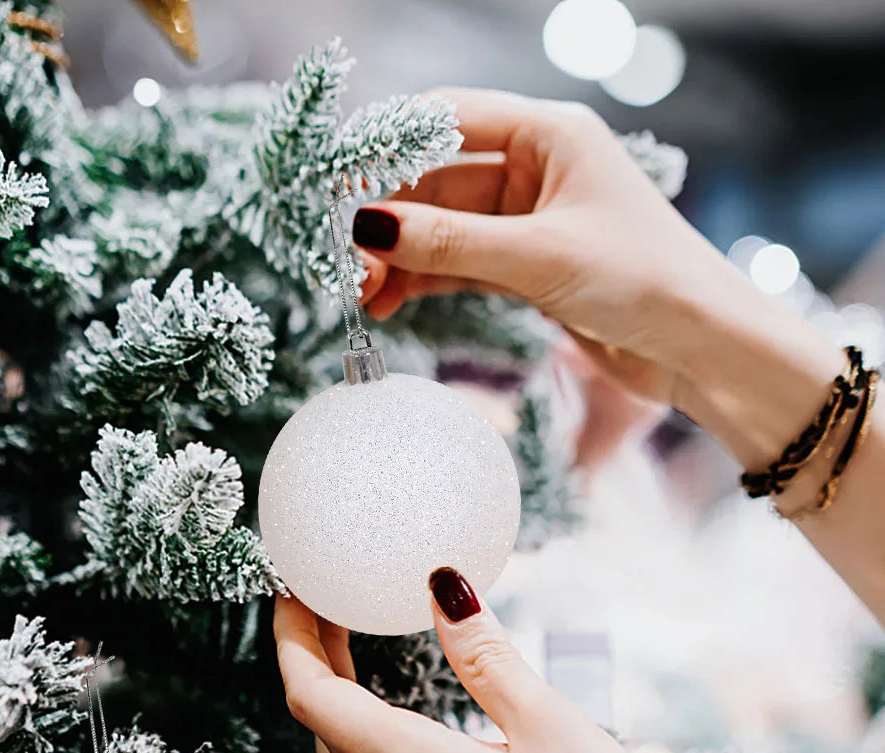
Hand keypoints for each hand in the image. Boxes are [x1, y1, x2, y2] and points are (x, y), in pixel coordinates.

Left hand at [274, 569, 748, 752]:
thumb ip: (484, 655)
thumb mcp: (548, 724)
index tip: (293, 593)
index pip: (312, 694)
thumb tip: (441, 587)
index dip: (292, 637)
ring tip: (350, 671)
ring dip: (332, 714)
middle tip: (328, 614)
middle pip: (320, 728)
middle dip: (312, 663)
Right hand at [355, 87, 759, 407]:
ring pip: (445, 228)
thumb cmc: (643, 281)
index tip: (338, 188)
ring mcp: (530, 220)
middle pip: (437, 181)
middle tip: (349, 264)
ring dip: (402, 258)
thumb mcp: (537, 256)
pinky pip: (461, 263)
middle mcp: (536, 169)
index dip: (387, 150)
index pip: (446, 120)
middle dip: (389, 221)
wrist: (700, 347)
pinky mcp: (528, 265)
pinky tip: (392, 301)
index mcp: (550, 135)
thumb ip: (449, 242)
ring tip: (363, 294)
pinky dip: (427, 280)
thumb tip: (367, 227)